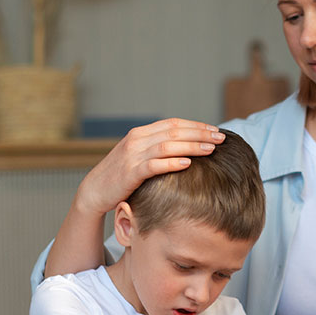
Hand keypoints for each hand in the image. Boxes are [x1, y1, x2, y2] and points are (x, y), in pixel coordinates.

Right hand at [74, 118, 224, 214]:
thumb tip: (187, 148)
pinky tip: (188, 164)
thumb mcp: (140, 156)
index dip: (196, 125)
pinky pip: (154, 165)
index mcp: (141, 133)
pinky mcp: (130, 172)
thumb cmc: (122, 176)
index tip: (215, 130)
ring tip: (210, 150)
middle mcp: (137, 140)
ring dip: (191, 146)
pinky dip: (172, 163)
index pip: (173, 123)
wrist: (95, 190)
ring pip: (167, 145)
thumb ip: (158, 149)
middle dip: (200, 133)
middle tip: (220, 138)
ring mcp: (133, 155)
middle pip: (174, 131)